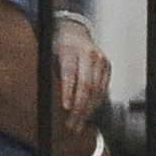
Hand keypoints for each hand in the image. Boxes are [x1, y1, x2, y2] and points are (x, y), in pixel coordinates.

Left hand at [53, 17, 110, 134]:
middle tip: (71, 125)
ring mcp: (100, 60)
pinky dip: (94, 104)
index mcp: (70, 49)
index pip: (70, 73)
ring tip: (77, 125)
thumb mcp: (49, 56)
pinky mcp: (107, 66)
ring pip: (96, 90)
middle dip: (79, 109)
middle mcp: (88, 54)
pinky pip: (102, 89)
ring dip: (87, 111)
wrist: (73, 30)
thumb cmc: (57, 45)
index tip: (65, 108)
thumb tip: (50, 101)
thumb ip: (52, 76)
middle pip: (86, 86)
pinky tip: (87, 114)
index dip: (68, 92)